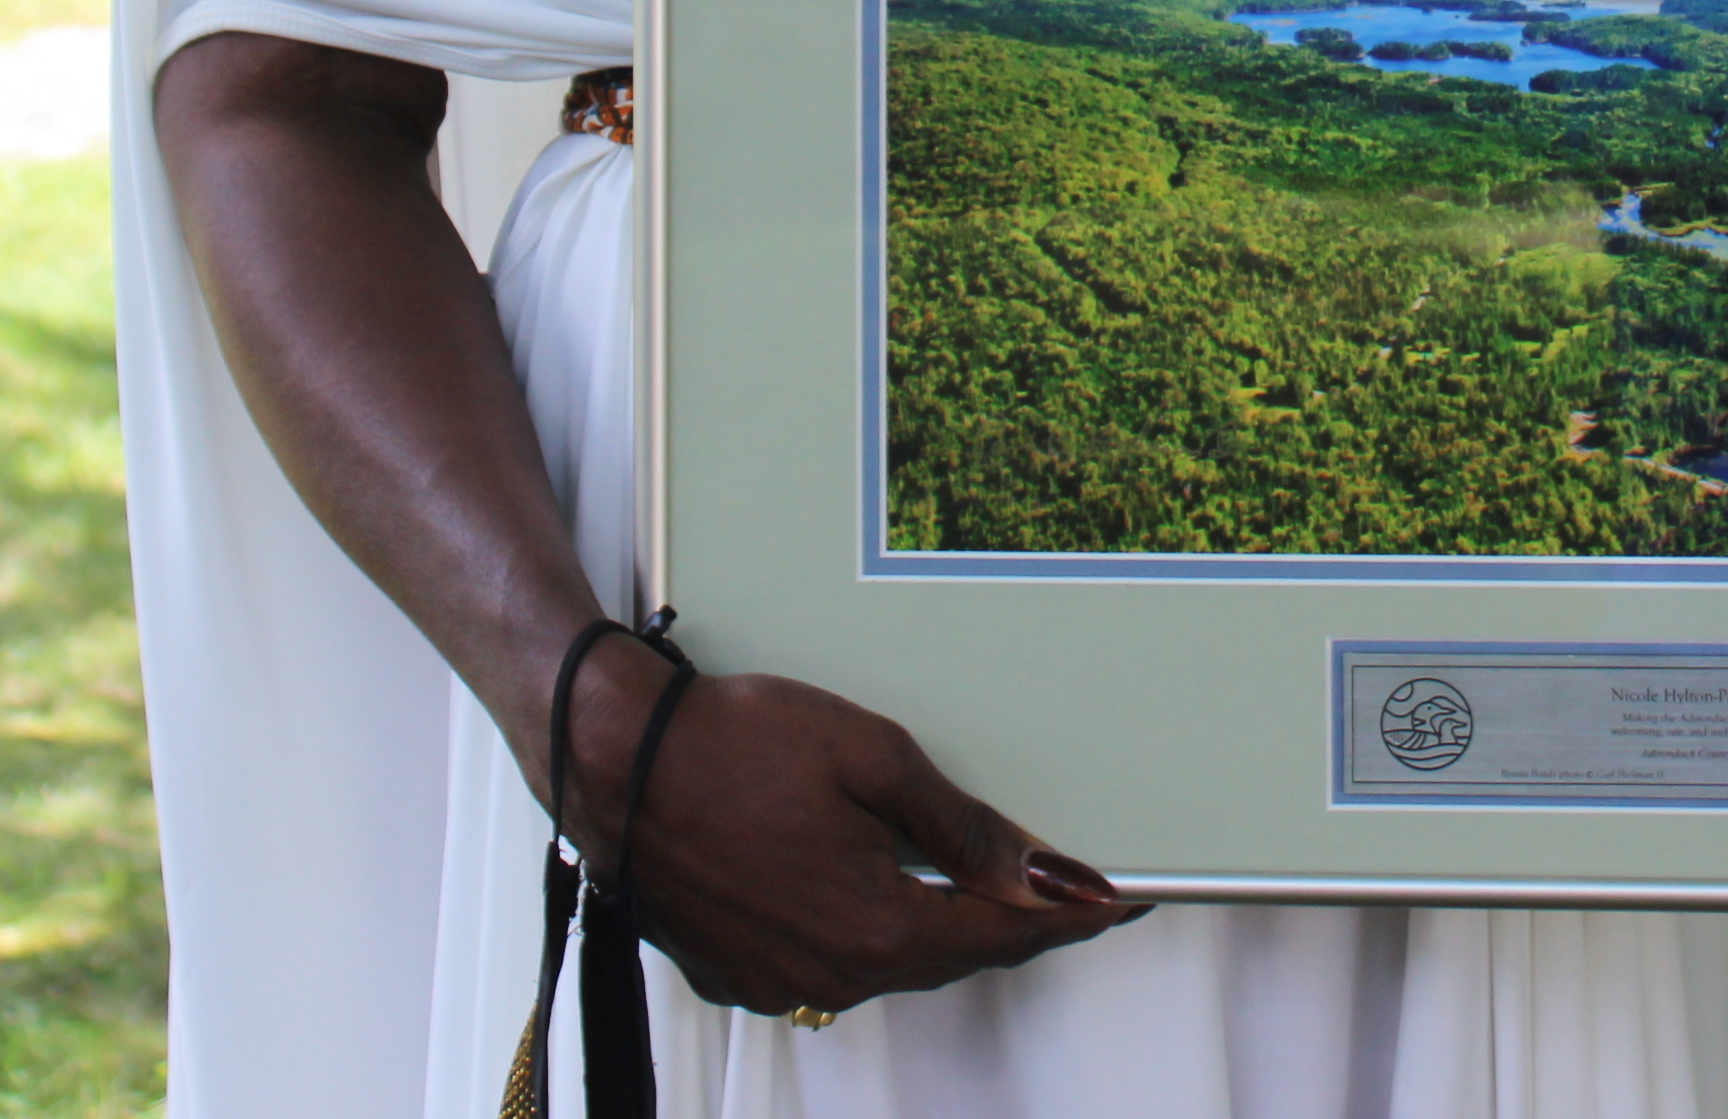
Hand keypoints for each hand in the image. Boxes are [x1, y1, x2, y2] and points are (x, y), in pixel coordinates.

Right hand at [568, 653, 1141, 1018]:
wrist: (610, 759)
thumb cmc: (730, 742)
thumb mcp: (869, 757)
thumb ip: (960, 826)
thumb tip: (1041, 874)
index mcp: (875, 927)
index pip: (1004, 933)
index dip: (1067, 916)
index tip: (1117, 901)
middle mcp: (829, 976)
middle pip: (950, 955)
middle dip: (1009, 923)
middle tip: (1058, 890)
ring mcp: (777, 984)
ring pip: (888, 965)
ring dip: (934, 929)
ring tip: (974, 887)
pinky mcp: (736, 975)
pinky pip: (827, 966)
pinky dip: (865, 934)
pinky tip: (871, 889)